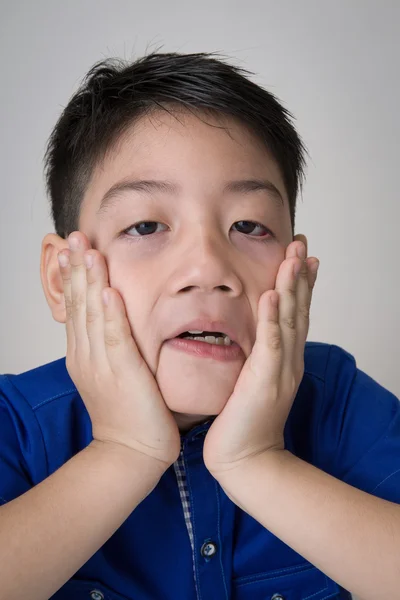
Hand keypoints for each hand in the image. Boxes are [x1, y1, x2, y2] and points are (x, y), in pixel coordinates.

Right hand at [58, 231, 180, 470]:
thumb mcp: (110, 372)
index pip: (76, 306)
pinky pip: (115, 339)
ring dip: (91, 282)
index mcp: (83, 353)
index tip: (74, 247)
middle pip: (79, 305)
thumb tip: (113, 318)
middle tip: (74, 236)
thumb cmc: (127, 412)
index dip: (74, 275)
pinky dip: (111, 315)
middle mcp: (87, 355)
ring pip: (93, 316)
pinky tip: (109, 291)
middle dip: (77, 268)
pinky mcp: (123, 375)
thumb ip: (109, 344)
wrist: (131, 452)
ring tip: (88, 251)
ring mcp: (102, 364)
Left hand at [203, 234, 318, 477]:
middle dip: (300, 276)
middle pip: (297, 311)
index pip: (295, 314)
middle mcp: (288, 361)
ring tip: (293, 258)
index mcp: (284, 359)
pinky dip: (271, 319)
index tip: (302, 257)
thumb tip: (254, 337)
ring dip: (291, 288)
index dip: (300, 284)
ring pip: (288, 321)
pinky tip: (271, 296)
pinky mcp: (264, 383)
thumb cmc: (245, 421)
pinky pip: (270, 345)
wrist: (246, 460)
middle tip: (302, 245)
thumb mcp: (254, 381)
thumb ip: (257, 357)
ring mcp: (279, 371)